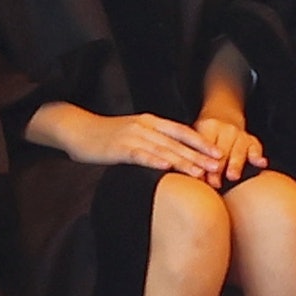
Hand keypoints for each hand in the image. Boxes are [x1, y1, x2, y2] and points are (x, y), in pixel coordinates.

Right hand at [65, 111, 223, 179]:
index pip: (182, 132)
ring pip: (163, 150)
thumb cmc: (106, 135)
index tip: (218, 153)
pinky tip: (166, 168)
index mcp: (151, 122)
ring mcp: (132, 136)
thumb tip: (172, 157)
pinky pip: (139, 155)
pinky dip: (154, 161)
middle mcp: (145, 127)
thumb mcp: (133, 133)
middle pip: (177, 143)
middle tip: (218, 167)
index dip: (201, 143)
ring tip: (199, 173)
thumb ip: (151, 142)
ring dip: (183, 162)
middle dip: (199, 156)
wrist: (77, 129)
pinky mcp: (118, 148)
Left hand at [193, 111, 267, 187]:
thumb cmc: (207, 139)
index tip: (201, 175)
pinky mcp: (253, 141)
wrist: (224, 122)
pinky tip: (261, 164)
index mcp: (210, 126)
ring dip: (235, 163)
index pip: (206, 144)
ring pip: (238, 149)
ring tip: (232, 176)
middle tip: (214, 182)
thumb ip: (197, 157)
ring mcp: (241, 134)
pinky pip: (256, 148)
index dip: (204, 161)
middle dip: (218, 166)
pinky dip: (257, 156)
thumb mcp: (198, 141)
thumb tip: (194, 178)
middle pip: (222, 149)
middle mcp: (227, 128)